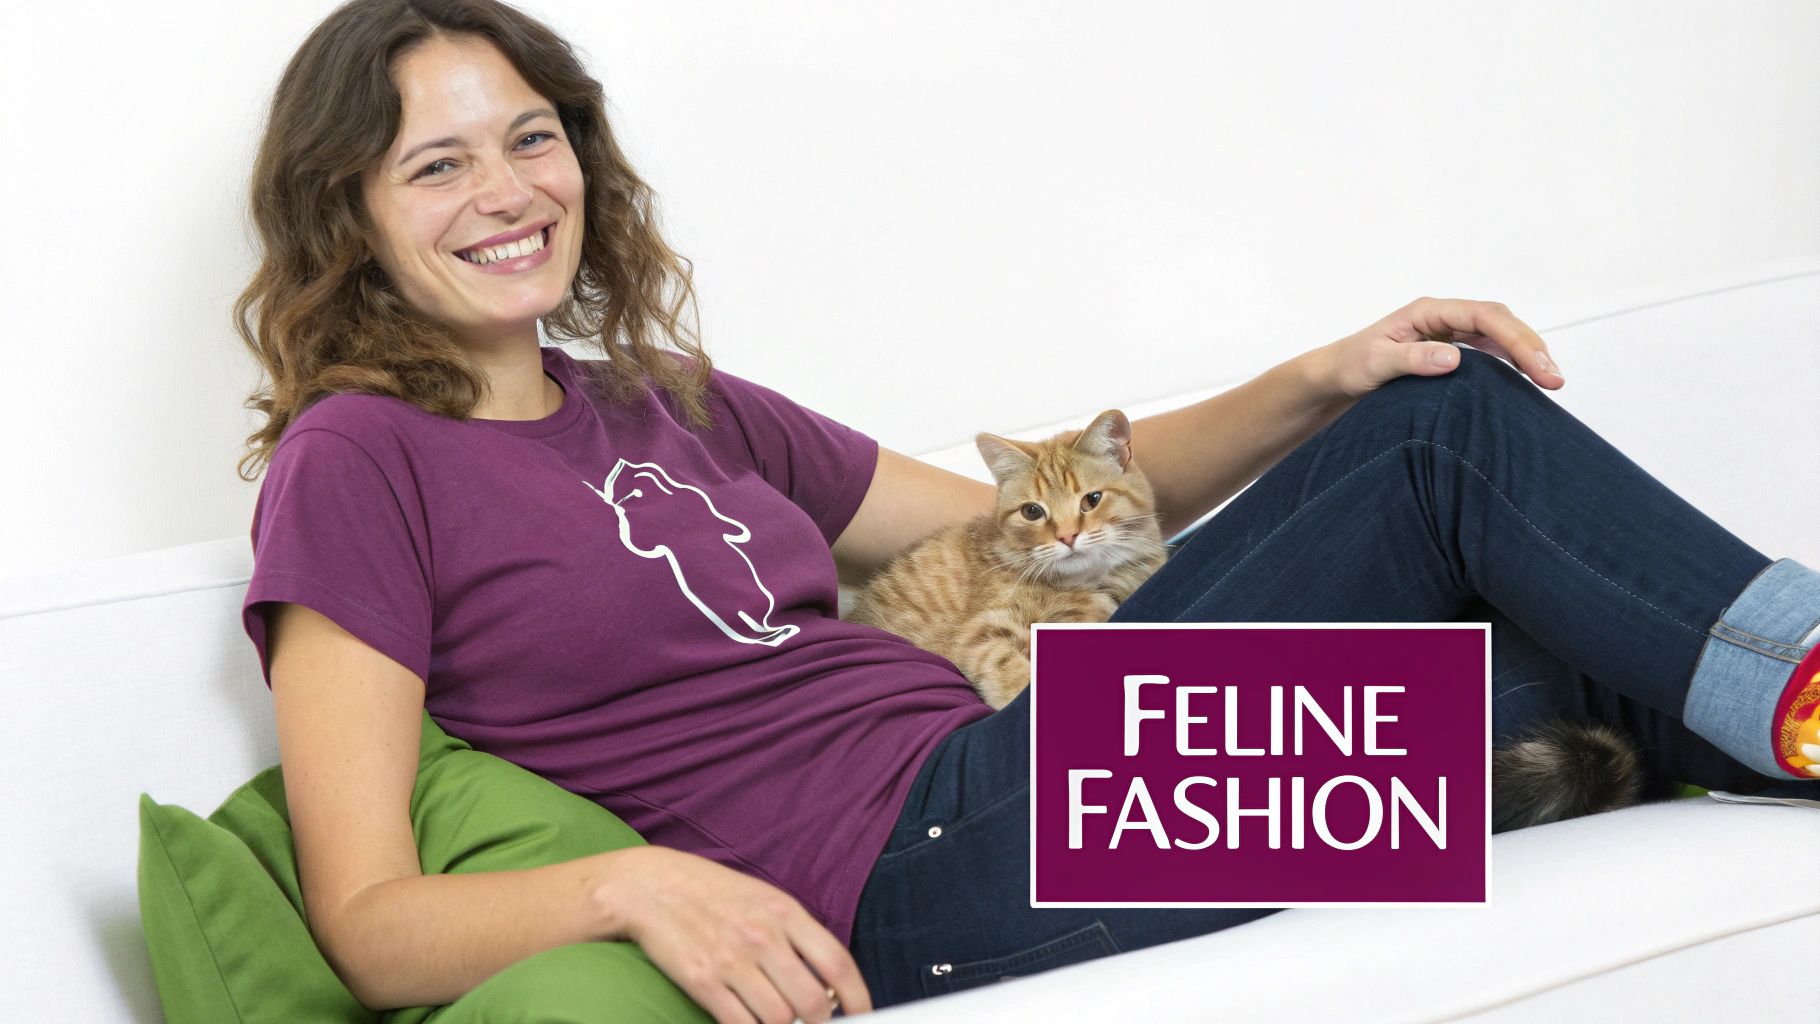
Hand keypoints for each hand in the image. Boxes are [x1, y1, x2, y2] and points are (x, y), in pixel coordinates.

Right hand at [607, 845, 872, 1022]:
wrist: (650, 886)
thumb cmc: (712, 894)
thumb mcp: (763, 899)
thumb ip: (796, 934)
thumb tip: (828, 982)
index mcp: (784, 912)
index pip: (837, 962)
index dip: (858, 997)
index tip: (862, 1013)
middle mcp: (762, 936)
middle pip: (811, 1002)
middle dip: (819, 1022)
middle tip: (812, 1022)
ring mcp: (731, 960)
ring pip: (778, 1020)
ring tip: (778, 1020)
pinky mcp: (702, 981)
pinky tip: (750, 1023)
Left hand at [1317, 297, 1563, 399]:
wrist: (1334, 378)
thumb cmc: (1350, 366)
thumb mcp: (1376, 363)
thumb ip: (1412, 359)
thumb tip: (1455, 357)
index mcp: (1428, 312)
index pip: (1484, 316)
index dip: (1516, 338)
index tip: (1538, 367)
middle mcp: (1443, 318)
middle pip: (1500, 322)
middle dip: (1531, 346)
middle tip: (1554, 380)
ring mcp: (1449, 333)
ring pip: (1499, 335)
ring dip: (1526, 354)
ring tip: (1550, 382)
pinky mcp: (1450, 351)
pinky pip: (1489, 351)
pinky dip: (1510, 363)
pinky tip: (1525, 381)